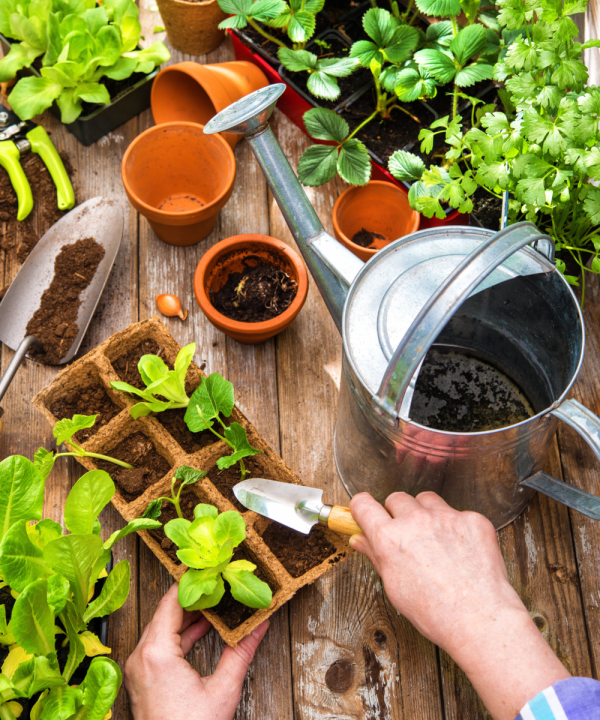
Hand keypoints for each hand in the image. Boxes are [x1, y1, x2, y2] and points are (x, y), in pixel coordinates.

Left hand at [125, 583, 268, 719]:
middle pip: (166, 611)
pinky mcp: (141, 680)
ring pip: (162, 627)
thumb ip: (241, 651)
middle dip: (194, 596)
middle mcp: (140, 657)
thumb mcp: (223, 690)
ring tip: (214, 603)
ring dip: (187, 615)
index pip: (172, 600)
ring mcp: (137, 669)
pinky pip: (159, 645)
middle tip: (217, 582)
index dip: (192, 581)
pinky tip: (201, 629)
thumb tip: (258, 624)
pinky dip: (179, 634)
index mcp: (156, 653)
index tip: (210, 568)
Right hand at [349, 492, 569, 719]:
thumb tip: (359, 539)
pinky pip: (457, 513)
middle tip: (407, 536)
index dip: (362, 510)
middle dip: (397, 514)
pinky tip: (461, 550)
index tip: (367, 514)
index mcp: (390, 538)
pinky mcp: (472, 520)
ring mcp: (446, 517)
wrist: (480, 620)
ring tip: (435, 541)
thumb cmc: (436, 613)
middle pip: (396, 498)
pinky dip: (456, 527)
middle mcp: (416, 521)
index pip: (362, 504)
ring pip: (427, 500)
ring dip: (426, 513)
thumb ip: (375, 555)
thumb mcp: (394, 587)